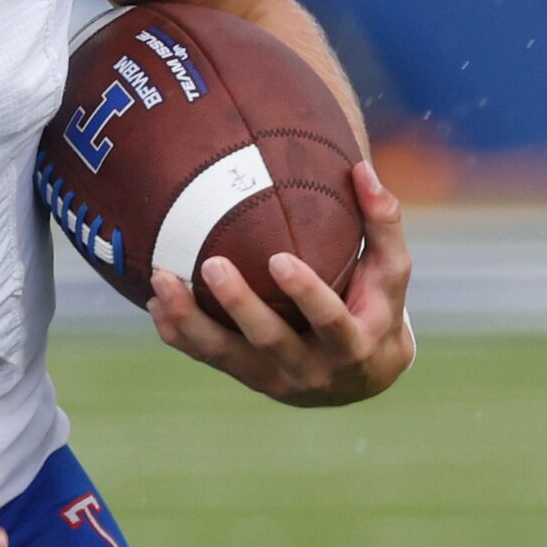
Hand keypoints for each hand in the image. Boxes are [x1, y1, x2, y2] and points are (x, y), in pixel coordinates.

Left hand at [147, 160, 414, 406]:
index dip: (306, 294)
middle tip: (211, 265)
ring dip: (191, 321)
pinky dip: (179, 333)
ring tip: (161, 281)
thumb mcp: (391, 271)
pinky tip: (155, 304)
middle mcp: (313, 370)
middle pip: (270, 341)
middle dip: (239, 306)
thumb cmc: (377, 306)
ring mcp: (274, 378)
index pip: (330, 321)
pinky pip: (207, 358)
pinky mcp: (247, 378)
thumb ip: (382, 222)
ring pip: (226, 355)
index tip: (278, 259)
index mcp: (354, 344)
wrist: (360, 378)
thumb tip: (361, 167)